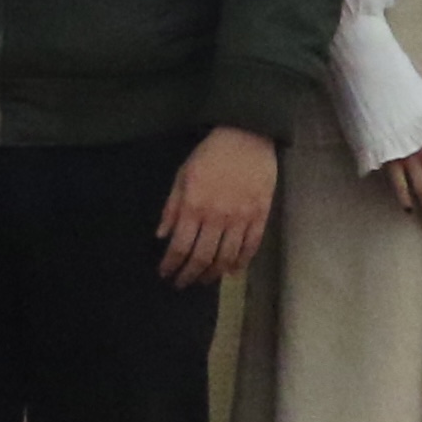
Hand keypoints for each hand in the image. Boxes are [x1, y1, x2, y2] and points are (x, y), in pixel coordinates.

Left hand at [157, 125, 277, 285]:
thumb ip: (171, 208)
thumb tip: (161, 236)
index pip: (180, 246)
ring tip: (204, 281)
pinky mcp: (260, 216)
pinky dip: (241, 263)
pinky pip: (251, 247)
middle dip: (190, 275)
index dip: (171, 264)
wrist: (245, 137)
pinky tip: (232, 271)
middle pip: (203, 258)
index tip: (165, 274)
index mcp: (194, 207)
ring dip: (214, 274)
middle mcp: (217, 217)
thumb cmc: (209, 155)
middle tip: (182, 284)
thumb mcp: (182, 176)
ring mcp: (241, 218)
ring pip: (227, 257)